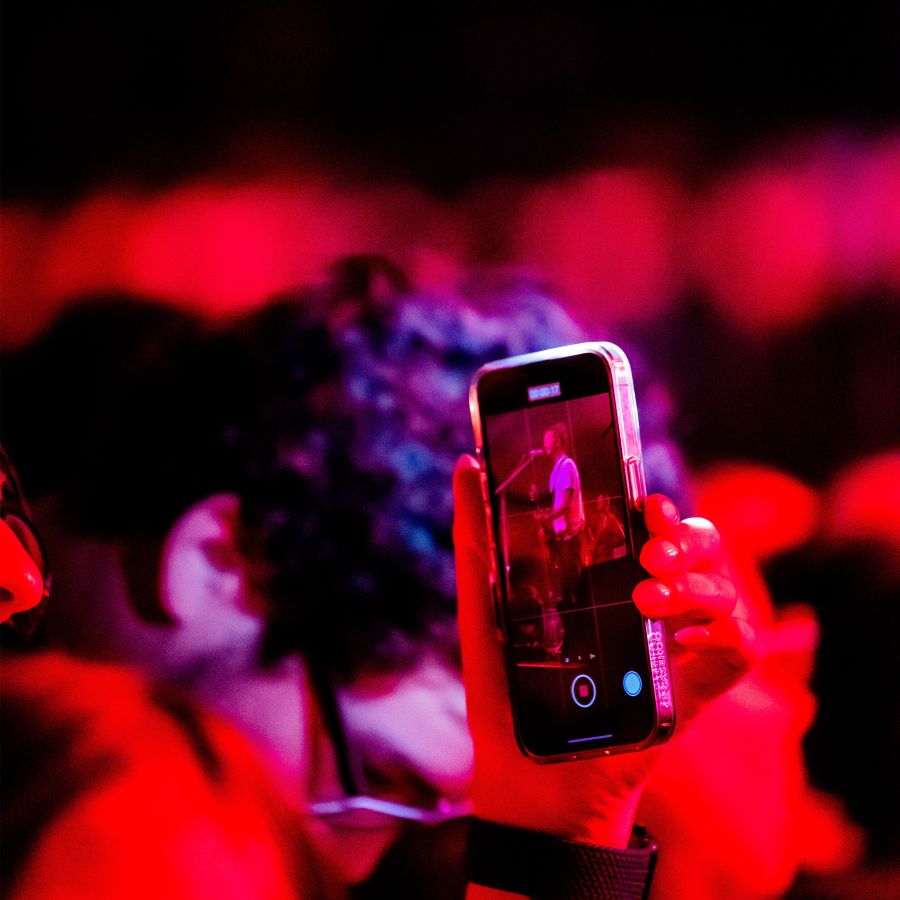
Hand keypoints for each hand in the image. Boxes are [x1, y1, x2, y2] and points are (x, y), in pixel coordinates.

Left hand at [453, 456, 757, 846]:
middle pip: (701, 548)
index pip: (652, 527)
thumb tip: (468, 465)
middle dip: (687, 539)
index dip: (660, 508)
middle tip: (651, 555)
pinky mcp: (692, 694)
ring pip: (723, 591)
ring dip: (697, 586)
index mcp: (607, 582)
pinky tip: (689, 642)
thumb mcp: (484, 611)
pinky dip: (728, 635)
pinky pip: (739, 651)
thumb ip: (477, 541)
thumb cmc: (506, 694)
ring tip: (646, 601)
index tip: (647, 502)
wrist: (527, 785)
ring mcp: (674, 649)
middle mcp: (649, 607)